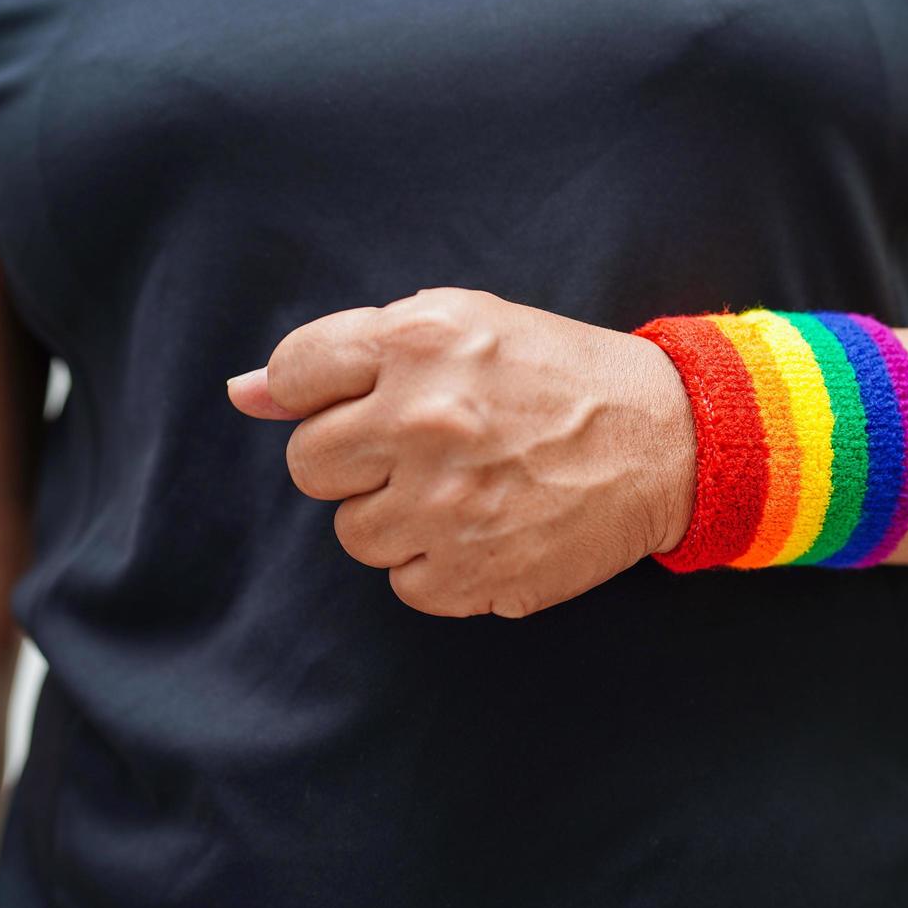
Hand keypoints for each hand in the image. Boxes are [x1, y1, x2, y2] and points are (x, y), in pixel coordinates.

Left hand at [226, 287, 695, 617]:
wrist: (664, 441)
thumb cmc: (558, 375)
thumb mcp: (464, 324)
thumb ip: (351, 351)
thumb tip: (243, 392)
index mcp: (418, 343)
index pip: (295, 377)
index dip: (317, 395)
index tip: (359, 405)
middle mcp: (425, 420)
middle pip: (309, 465)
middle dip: (354, 460)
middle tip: (420, 450)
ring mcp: (449, 505)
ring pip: (353, 534)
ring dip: (396, 517)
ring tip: (463, 490)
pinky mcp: (475, 571)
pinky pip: (404, 584)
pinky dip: (437, 564)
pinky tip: (486, 529)